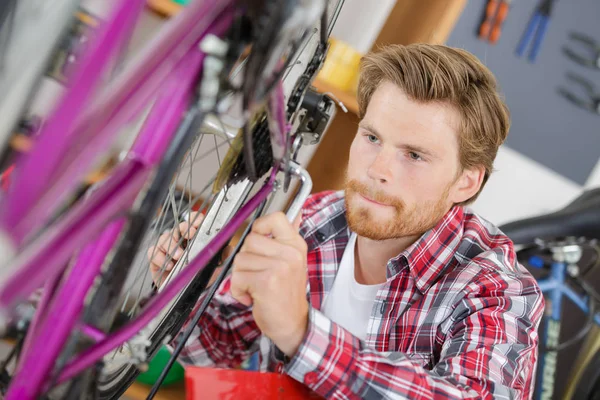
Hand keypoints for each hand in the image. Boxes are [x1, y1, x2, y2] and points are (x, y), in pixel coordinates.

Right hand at [148, 212, 225, 287]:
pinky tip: (169, 265)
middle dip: (185, 229)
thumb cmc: (198, 273)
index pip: (193, 221)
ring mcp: (166, 248)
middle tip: (191, 234)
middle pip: (179, 227)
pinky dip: (160, 258)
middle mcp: (179, 239)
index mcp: (193, 237)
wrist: (186, 291)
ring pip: (165, 238)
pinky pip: (154, 252)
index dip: (195, 219)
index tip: (200, 221)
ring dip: (172, 246)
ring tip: (179, 256)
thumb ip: (222, 256)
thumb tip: (229, 248)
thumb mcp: (214, 265)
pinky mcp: (156, 258)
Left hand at [230, 211, 307, 356]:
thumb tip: (297, 213)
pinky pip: (238, 277)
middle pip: (250, 240)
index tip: (260, 242)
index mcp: (296, 245)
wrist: (292, 324)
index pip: (276, 218)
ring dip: (241, 277)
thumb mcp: (292, 262)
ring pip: (240, 259)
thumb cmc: (286, 294)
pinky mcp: (266, 281)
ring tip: (256, 287)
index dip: (260, 227)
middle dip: (246, 259)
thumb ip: (289, 237)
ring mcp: (280, 267)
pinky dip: (239, 291)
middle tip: (258, 274)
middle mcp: (290, 253)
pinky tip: (252, 297)